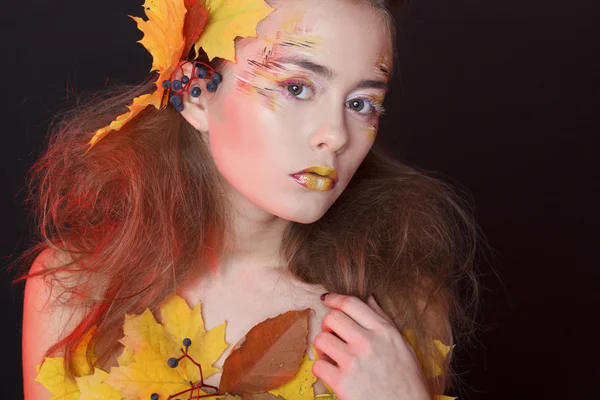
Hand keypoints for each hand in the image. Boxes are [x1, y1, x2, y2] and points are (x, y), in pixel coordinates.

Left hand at [312, 293, 429, 399]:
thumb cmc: (408, 383)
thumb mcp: (403, 346)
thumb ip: (384, 320)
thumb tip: (369, 299)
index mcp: (384, 332)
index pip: (351, 304)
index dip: (334, 298)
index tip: (327, 299)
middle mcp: (368, 342)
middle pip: (332, 317)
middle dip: (327, 324)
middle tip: (332, 334)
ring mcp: (353, 362)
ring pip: (321, 339)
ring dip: (322, 346)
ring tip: (331, 355)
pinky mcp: (342, 382)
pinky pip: (318, 365)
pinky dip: (321, 369)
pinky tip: (332, 373)